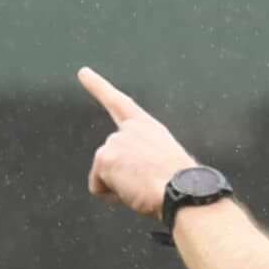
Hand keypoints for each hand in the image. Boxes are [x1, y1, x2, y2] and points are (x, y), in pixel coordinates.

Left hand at [78, 67, 194, 223]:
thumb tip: (133, 179)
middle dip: (123, 177)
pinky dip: (111, 196)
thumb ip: (145, 160)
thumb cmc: (182, 185)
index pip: (120, 103)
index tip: (83, 72)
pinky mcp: (105, 158)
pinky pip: (98, 188)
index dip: (98, 86)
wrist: (185, 191)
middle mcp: (129, 129)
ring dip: (121, 187)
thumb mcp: (165, 163)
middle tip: (150, 184)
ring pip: (106, 175)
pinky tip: (132, 192)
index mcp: (148, 127)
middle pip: (111, 159)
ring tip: (145, 187)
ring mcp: (115, 141)